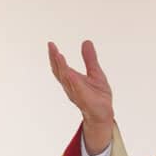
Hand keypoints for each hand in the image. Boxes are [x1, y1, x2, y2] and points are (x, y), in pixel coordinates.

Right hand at [48, 40, 113, 154]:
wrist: (104, 113)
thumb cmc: (98, 96)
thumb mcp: (95, 72)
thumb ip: (90, 59)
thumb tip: (86, 41)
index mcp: (72, 80)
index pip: (60, 67)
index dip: (54, 56)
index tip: (51, 44)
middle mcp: (71, 86)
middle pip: (59, 71)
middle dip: (54, 59)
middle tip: (51, 46)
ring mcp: (76, 93)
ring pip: (65, 79)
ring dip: (61, 67)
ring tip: (57, 54)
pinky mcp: (84, 99)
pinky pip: (76, 88)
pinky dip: (72, 80)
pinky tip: (69, 72)